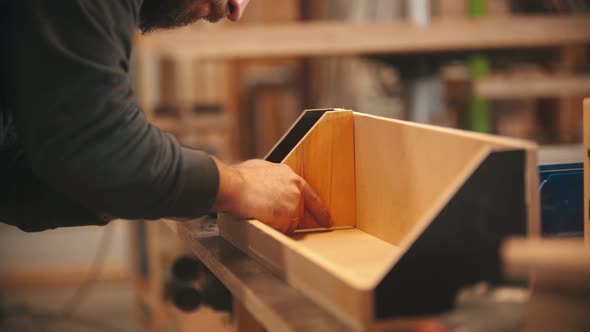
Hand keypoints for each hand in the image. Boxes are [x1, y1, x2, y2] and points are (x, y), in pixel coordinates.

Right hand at [212, 159, 331, 232]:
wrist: (234, 186)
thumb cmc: (240, 179)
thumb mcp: (261, 170)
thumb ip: (272, 179)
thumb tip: (269, 185)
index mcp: (290, 177)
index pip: (311, 196)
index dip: (319, 210)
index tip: (326, 220)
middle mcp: (295, 189)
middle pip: (298, 213)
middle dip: (285, 218)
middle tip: (269, 215)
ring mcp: (293, 203)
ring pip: (290, 223)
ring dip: (277, 224)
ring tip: (261, 213)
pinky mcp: (287, 216)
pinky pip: (282, 230)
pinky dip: (273, 229)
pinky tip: (261, 219)